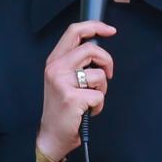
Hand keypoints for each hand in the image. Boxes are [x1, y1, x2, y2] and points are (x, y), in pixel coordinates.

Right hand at [36, 21, 115, 161]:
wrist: (52, 135)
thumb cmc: (62, 107)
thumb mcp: (63, 78)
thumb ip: (76, 62)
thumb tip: (99, 51)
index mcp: (54, 60)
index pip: (74, 32)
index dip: (95, 27)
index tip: (110, 30)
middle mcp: (55, 68)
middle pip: (91, 49)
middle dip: (107, 62)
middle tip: (108, 75)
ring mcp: (62, 83)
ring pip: (98, 75)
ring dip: (102, 89)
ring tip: (89, 99)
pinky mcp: (72, 98)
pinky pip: (99, 95)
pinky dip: (98, 105)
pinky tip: (87, 110)